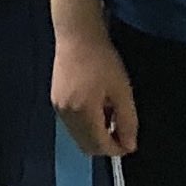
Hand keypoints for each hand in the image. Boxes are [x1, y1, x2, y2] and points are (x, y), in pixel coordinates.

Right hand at [51, 29, 138, 156]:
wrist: (77, 35)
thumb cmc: (103, 60)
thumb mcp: (122, 90)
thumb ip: (127, 121)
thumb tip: (129, 146)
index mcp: (83, 112)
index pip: (100, 146)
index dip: (117, 149)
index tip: (130, 142)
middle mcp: (66, 115)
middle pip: (86, 146)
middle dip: (106, 145)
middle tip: (122, 131)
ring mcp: (58, 108)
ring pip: (78, 137)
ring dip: (95, 135)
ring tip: (110, 116)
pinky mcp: (55, 100)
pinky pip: (72, 125)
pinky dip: (86, 126)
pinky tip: (96, 108)